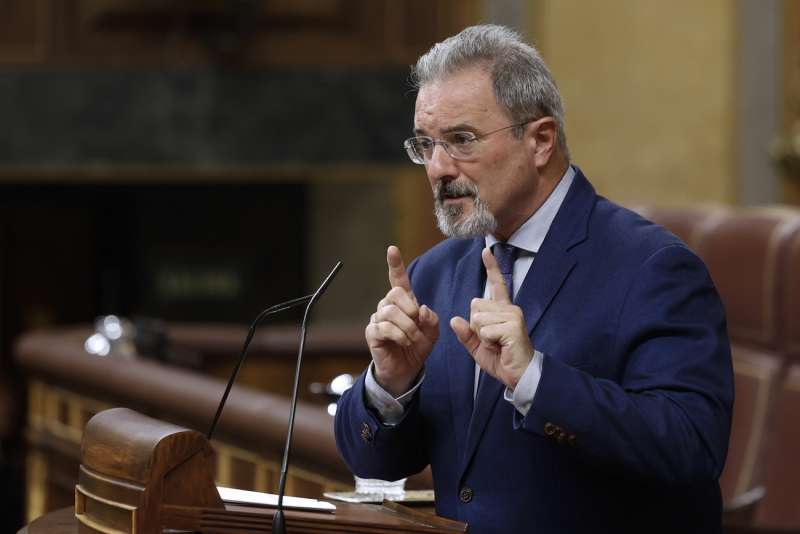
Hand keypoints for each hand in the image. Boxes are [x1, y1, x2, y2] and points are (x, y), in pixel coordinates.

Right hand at [366, 246, 439, 396]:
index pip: (397, 280)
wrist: (406, 370)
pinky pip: (384, 327)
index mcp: (403, 303)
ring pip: (391, 311)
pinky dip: (399, 335)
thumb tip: (423, 309)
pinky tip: (403, 342)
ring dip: (407, 327)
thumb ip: (432, 320)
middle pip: (394, 293)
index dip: (395, 264)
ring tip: (412, 339)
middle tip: (417, 324)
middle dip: (410, 308)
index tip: (392, 249)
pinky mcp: (372, 332)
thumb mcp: (432, 333)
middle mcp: (388, 307)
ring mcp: (378, 319)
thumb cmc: (417, 347)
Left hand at [450, 247, 533, 388]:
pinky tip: (501, 346)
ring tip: (497, 344)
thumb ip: (466, 334)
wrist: (519, 375)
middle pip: (475, 305)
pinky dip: (488, 342)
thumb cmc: (501, 359)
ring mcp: (513, 316)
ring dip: (482, 336)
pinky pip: (485, 330)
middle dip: (476, 326)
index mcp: (502, 310)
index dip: (491, 267)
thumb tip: (454, 319)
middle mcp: (509, 308)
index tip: (485, 251)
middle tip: (491, 340)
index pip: (495, 285)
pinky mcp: (513, 326)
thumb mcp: (478, 347)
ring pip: (478, 318)